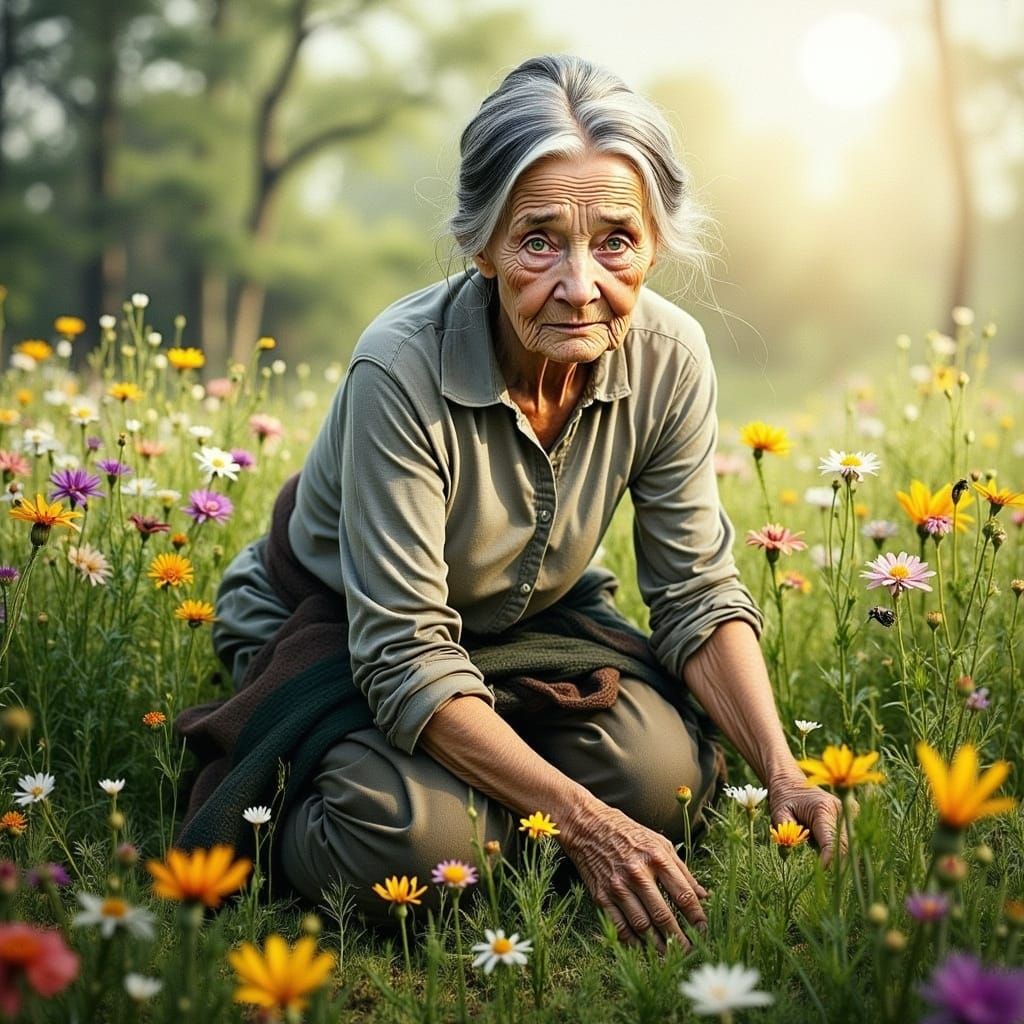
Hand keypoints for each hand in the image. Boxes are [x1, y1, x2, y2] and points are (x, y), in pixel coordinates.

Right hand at [557, 800, 706, 950]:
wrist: (588, 827)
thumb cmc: (628, 833)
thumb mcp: (660, 843)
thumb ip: (682, 870)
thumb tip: (703, 896)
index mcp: (656, 858)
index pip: (683, 895)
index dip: (696, 916)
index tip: (704, 929)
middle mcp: (637, 873)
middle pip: (663, 915)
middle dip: (680, 938)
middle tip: (689, 951)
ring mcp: (618, 886)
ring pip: (642, 926)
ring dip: (658, 945)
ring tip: (670, 955)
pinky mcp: (601, 896)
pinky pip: (620, 927)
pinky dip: (634, 943)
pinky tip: (644, 949)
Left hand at [769, 771, 844, 865]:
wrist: (792, 781)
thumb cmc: (784, 797)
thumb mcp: (779, 813)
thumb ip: (785, 833)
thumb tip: (789, 854)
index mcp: (823, 809)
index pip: (832, 842)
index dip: (828, 860)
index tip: (819, 872)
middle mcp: (840, 810)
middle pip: (844, 846)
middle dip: (834, 861)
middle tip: (819, 873)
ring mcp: (848, 812)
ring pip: (847, 844)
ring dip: (835, 854)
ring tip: (818, 856)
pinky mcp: (850, 816)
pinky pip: (846, 838)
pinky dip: (836, 847)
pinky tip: (823, 847)